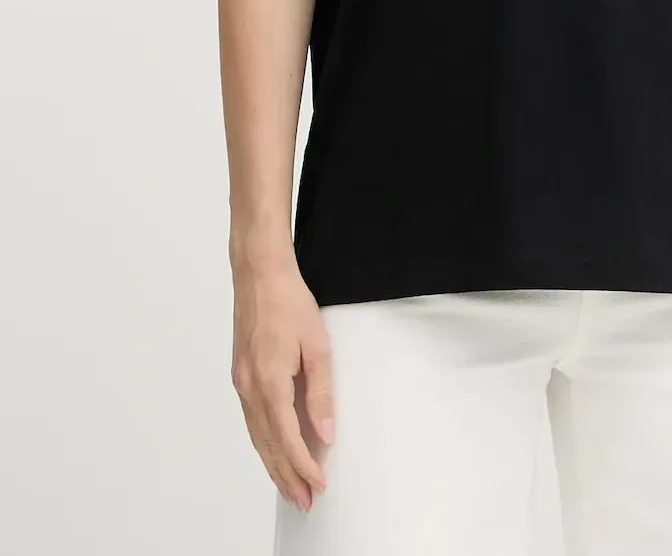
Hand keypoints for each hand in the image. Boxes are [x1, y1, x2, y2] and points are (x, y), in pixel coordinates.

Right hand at [231, 254, 334, 511]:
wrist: (259, 274)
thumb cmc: (288, 302)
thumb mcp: (316, 345)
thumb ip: (320, 392)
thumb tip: (325, 431)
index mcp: (269, 383)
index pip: (288, 439)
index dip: (303, 466)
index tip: (318, 485)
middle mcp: (250, 388)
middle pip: (268, 446)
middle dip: (287, 477)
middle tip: (304, 502)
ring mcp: (241, 383)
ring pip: (257, 437)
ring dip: (273, 465)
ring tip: (290, 487)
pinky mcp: (241, 376)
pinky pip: (251, 420)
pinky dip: (263, 442)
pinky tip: (273, 450)